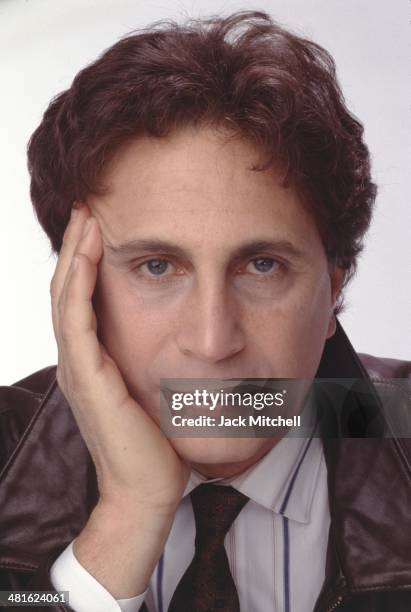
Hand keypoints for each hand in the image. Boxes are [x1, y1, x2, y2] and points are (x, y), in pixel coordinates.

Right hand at [50, 203, 188, 595]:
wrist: (147, 489)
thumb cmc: (155, 441)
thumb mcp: (153, 389)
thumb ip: (152, 358)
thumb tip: (183, 330)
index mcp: (90, 360)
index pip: (79, 297)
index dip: (85, 259)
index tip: (100, 224)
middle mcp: (77, 359)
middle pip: (67, 288)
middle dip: (76, 245)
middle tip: (86, 206)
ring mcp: (77, 367)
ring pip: (66, 295)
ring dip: (75, 252)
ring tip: (84, 216)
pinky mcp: (87, 376)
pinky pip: (77, 317)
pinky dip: (79, 280)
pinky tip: (88, 250)